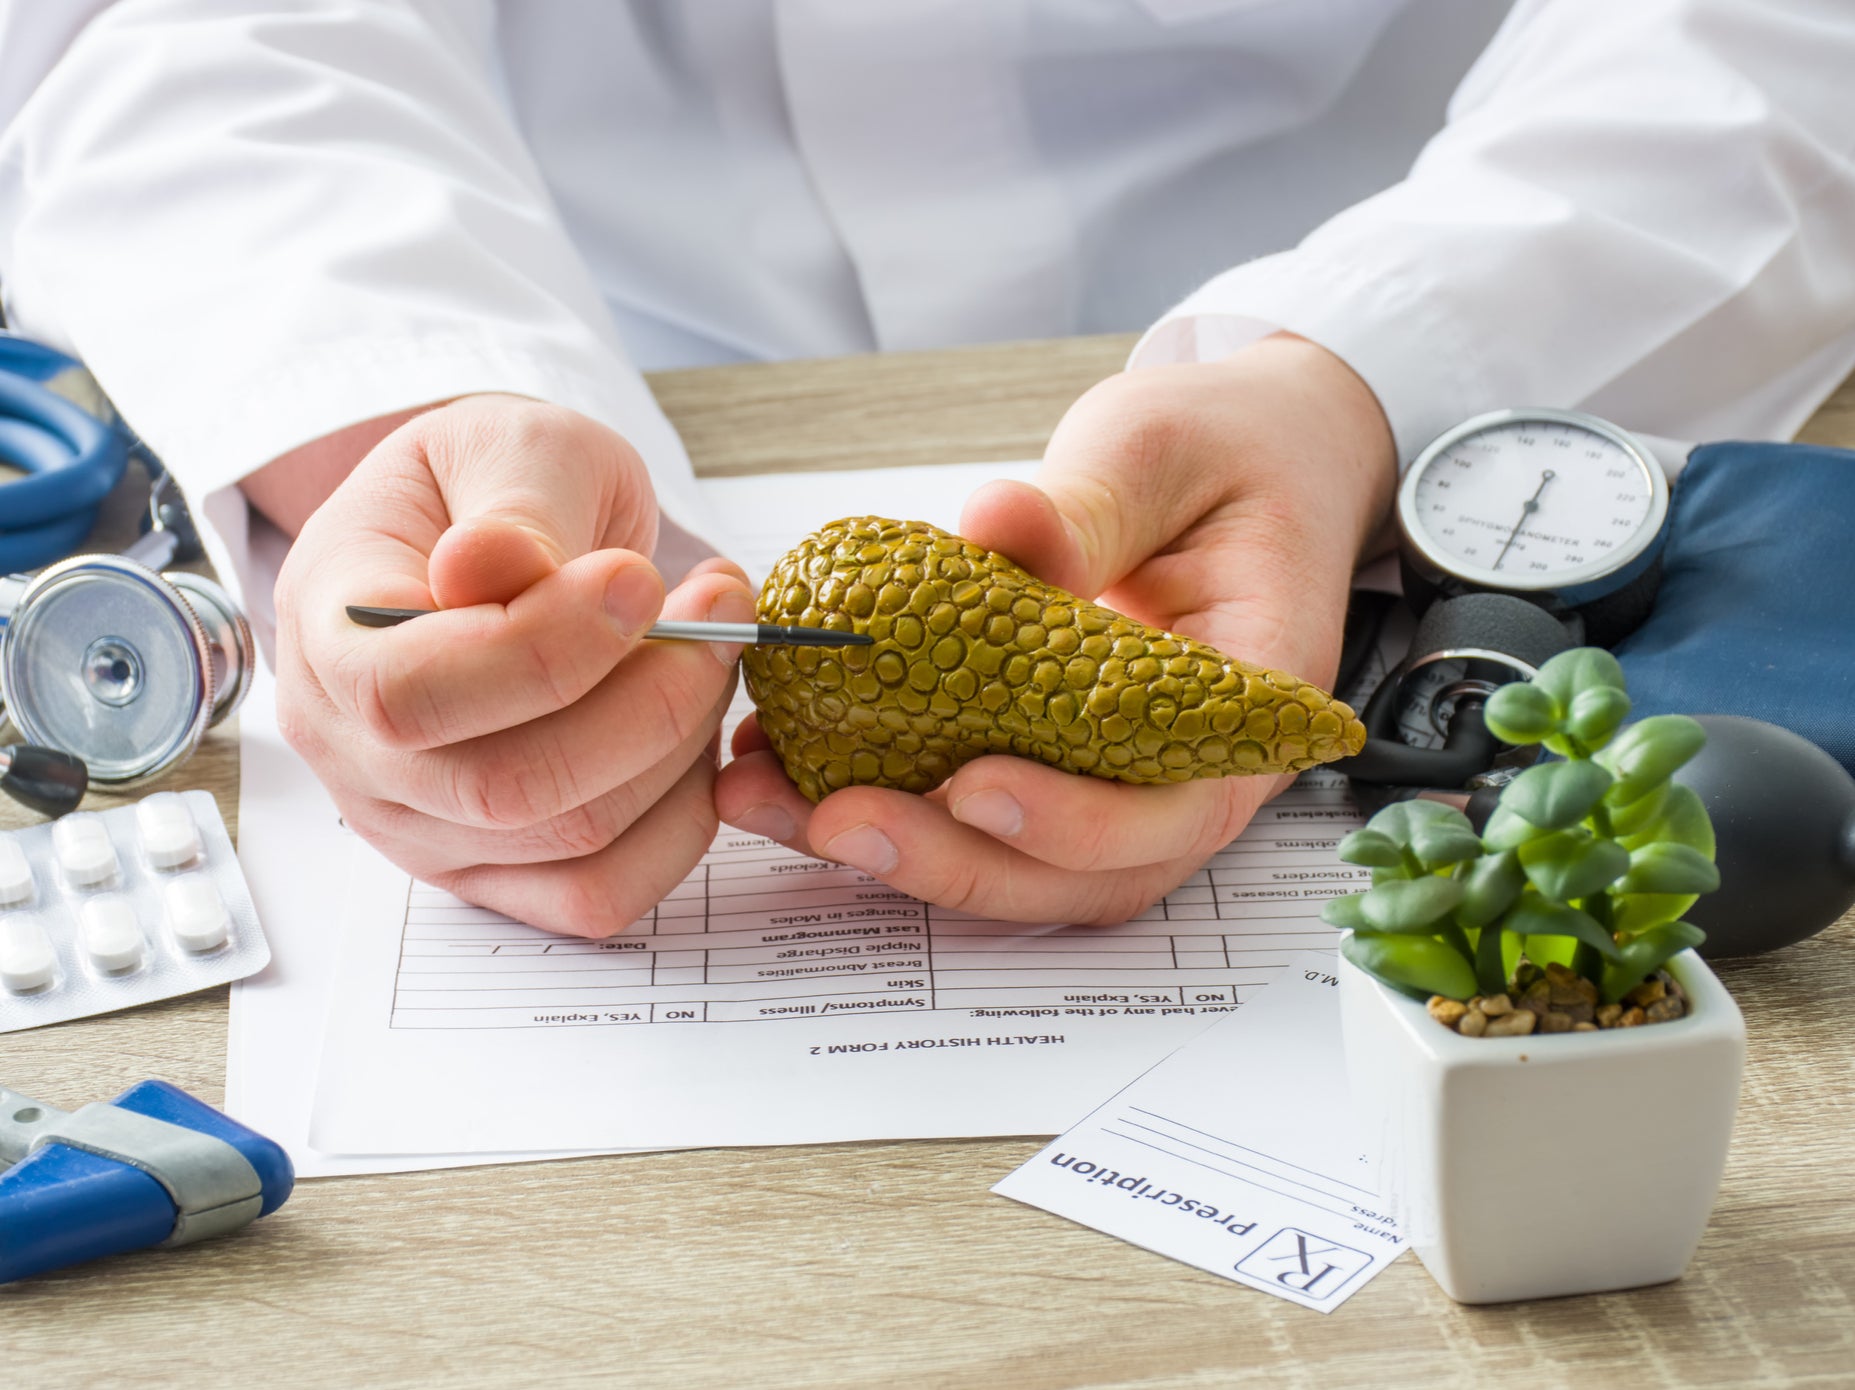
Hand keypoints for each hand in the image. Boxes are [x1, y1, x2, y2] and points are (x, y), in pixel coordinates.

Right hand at [270, 394, 756, 935]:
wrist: (491, 533)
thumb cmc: (492, 486)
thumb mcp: (505, 445)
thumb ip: (512, 506)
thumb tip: (493, 567)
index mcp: (326, 633)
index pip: (409, 691)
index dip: (545, 648)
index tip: (641, 579)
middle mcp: (352, 753)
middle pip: (506, 787)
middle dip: (650, 699)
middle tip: (721, 610)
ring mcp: (419, 827)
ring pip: (572, 839)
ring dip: (679, 746)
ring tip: (712, 652)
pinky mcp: (494, 872)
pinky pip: (598, 894)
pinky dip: (679, 825)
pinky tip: (697, 737)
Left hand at [715, 335, 1395, 923]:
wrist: (1252, 453)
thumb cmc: (1226, 450)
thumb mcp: (1161, 449)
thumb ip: (1089, 503)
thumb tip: (996, 522)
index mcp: (1251, 694)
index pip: (1178, 806)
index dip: (1077, 822)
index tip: (973, 786)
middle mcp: (1192, 764)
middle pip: (1088, 872)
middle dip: (958, 861)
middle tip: (837, 820)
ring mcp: (1122, 775)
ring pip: (1026, 865)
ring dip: (905, 853)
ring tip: (782, 807)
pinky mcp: (1056, 759)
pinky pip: (981, 811)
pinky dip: (893, 806)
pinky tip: (793, 776)